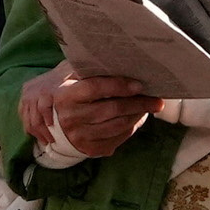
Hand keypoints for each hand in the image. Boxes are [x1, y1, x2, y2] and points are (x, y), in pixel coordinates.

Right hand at [24, 64, 158, 162]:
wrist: (53, 122)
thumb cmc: (69, 92)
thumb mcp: (71, 77)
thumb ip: (90, 70)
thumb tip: (123, 60)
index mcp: (64, 95)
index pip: (96, 88)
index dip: (120, 85)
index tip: (139, 84)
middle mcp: (70, 117)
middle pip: (111, 109)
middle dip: (138, 103)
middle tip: (156, 99)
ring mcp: (78, 136)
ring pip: (117, 125)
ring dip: (137, 116)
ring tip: (149, 107)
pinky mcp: (88, 149)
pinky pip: (117, 138)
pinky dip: (131, 128)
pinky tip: (137, 118)